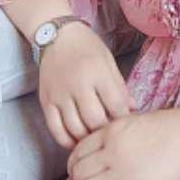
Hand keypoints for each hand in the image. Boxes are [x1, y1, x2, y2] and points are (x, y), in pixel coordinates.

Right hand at [38, 22, 138, 149]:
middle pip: (95, 120)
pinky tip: (76, 142)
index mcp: (98, 73)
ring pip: (75, 128)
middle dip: (106, 130)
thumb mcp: (109, 62)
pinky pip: (55, 129)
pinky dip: (66, 140)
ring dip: (87, 138)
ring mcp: (59, 95)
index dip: (123, 118)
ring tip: (96, 139)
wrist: (58, 37)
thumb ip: (120, 87)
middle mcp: (78, 85)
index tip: (127, 124)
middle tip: (112, 134)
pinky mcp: (46, 102)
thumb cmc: (88, 47)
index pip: (115, 105)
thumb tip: (133, 109)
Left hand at [66, 107, 179, 179]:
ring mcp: (121, 170)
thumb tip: (96, 148)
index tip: (79, 165)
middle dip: (78, 176)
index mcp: (111, 131)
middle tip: (84, 178)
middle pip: (79, 171)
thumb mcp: (133, 120)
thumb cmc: (166, 124)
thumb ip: (113, 133)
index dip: (75, 161)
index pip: (78, 150)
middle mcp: (111, 151)